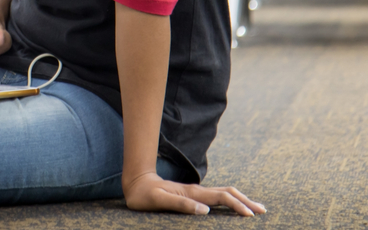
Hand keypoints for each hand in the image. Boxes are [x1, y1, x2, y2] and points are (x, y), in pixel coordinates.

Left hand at [124, 172, 265, 216]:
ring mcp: (196, 192)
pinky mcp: (193, 195)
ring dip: (241, 200)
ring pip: (224, 193)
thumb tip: (205, 211)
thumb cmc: (145, 195)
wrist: (135, 183)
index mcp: (193, 192)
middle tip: (263, 211)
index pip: (221, 198)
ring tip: (255, 209)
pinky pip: (216, 197)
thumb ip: (181, 205)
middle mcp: (197, 190)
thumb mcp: (159, 201)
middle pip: (228, 193)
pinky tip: (233, 206)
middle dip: (246, 201)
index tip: (250, 216)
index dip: (237, 206)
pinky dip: (230, 201)